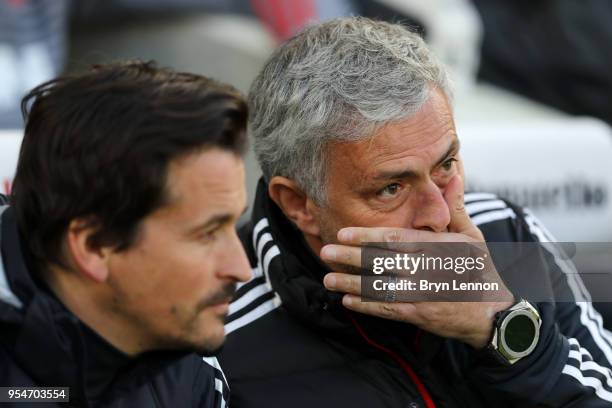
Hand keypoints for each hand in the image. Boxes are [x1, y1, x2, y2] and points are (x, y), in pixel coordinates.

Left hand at [320, 176, 514, 348]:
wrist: (491, 313)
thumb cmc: (478, 269)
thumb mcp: (471, 236)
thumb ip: (455, 207)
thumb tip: (453, 174)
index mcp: (438, 247)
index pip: (396, 240)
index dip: (367, 236)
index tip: (344, 233)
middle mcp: (428, 270)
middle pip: (382, 263)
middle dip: (351, 257)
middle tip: (326, 252)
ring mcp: (423, 295)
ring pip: (380, 288)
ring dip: (351, 284)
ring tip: (328, 279)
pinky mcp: (420, 316)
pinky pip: (388, 310)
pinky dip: (366, 306)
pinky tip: (347, 300)